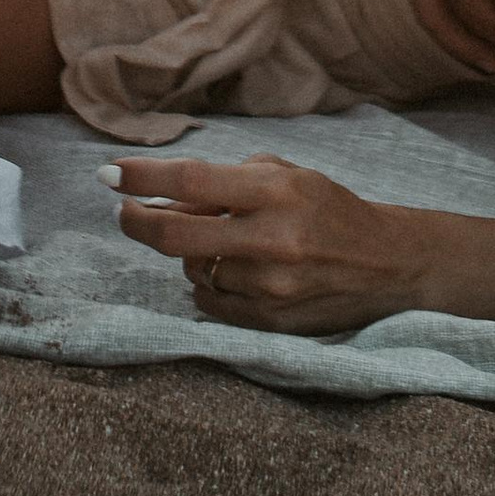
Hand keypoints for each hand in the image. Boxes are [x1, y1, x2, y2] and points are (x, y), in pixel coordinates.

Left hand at [109, 152, 439, 334]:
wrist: (387, 263)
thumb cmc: (329, 209)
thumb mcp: (287, 176)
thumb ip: (229, 181)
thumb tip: (168, 198)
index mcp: (277, 192)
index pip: (192, 181)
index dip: (143, 178)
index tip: (108, 174)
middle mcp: (272, 240)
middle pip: (176, 235)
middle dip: (138, 221)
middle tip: (125, 211)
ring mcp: (271, 287)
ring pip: (193, 269)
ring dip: (191, 253)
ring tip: (220, 242)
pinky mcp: (272, 321)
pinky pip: (210, 302)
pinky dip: (207, 284)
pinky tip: (228, 269)